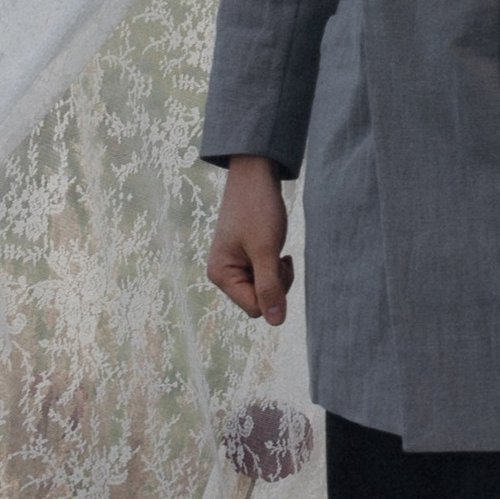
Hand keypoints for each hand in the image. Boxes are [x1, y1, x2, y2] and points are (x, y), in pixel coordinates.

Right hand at [208, 156, 293, 322]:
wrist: (256, 175)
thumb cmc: (258, 209)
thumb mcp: (266, 250)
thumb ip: (270, 286)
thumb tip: (276, 322)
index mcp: (221, 275)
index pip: (255, 308)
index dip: (273, 292)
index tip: (278, 263)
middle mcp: (223, 274)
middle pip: (260, 301)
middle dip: (277, 283)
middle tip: (279, 255)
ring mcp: (234, 267)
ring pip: (265, 290)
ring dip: (278, 274)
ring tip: (277, 248)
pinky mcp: (246, 259)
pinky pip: (266, 277)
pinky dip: (276, 266)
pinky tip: (278, 249)